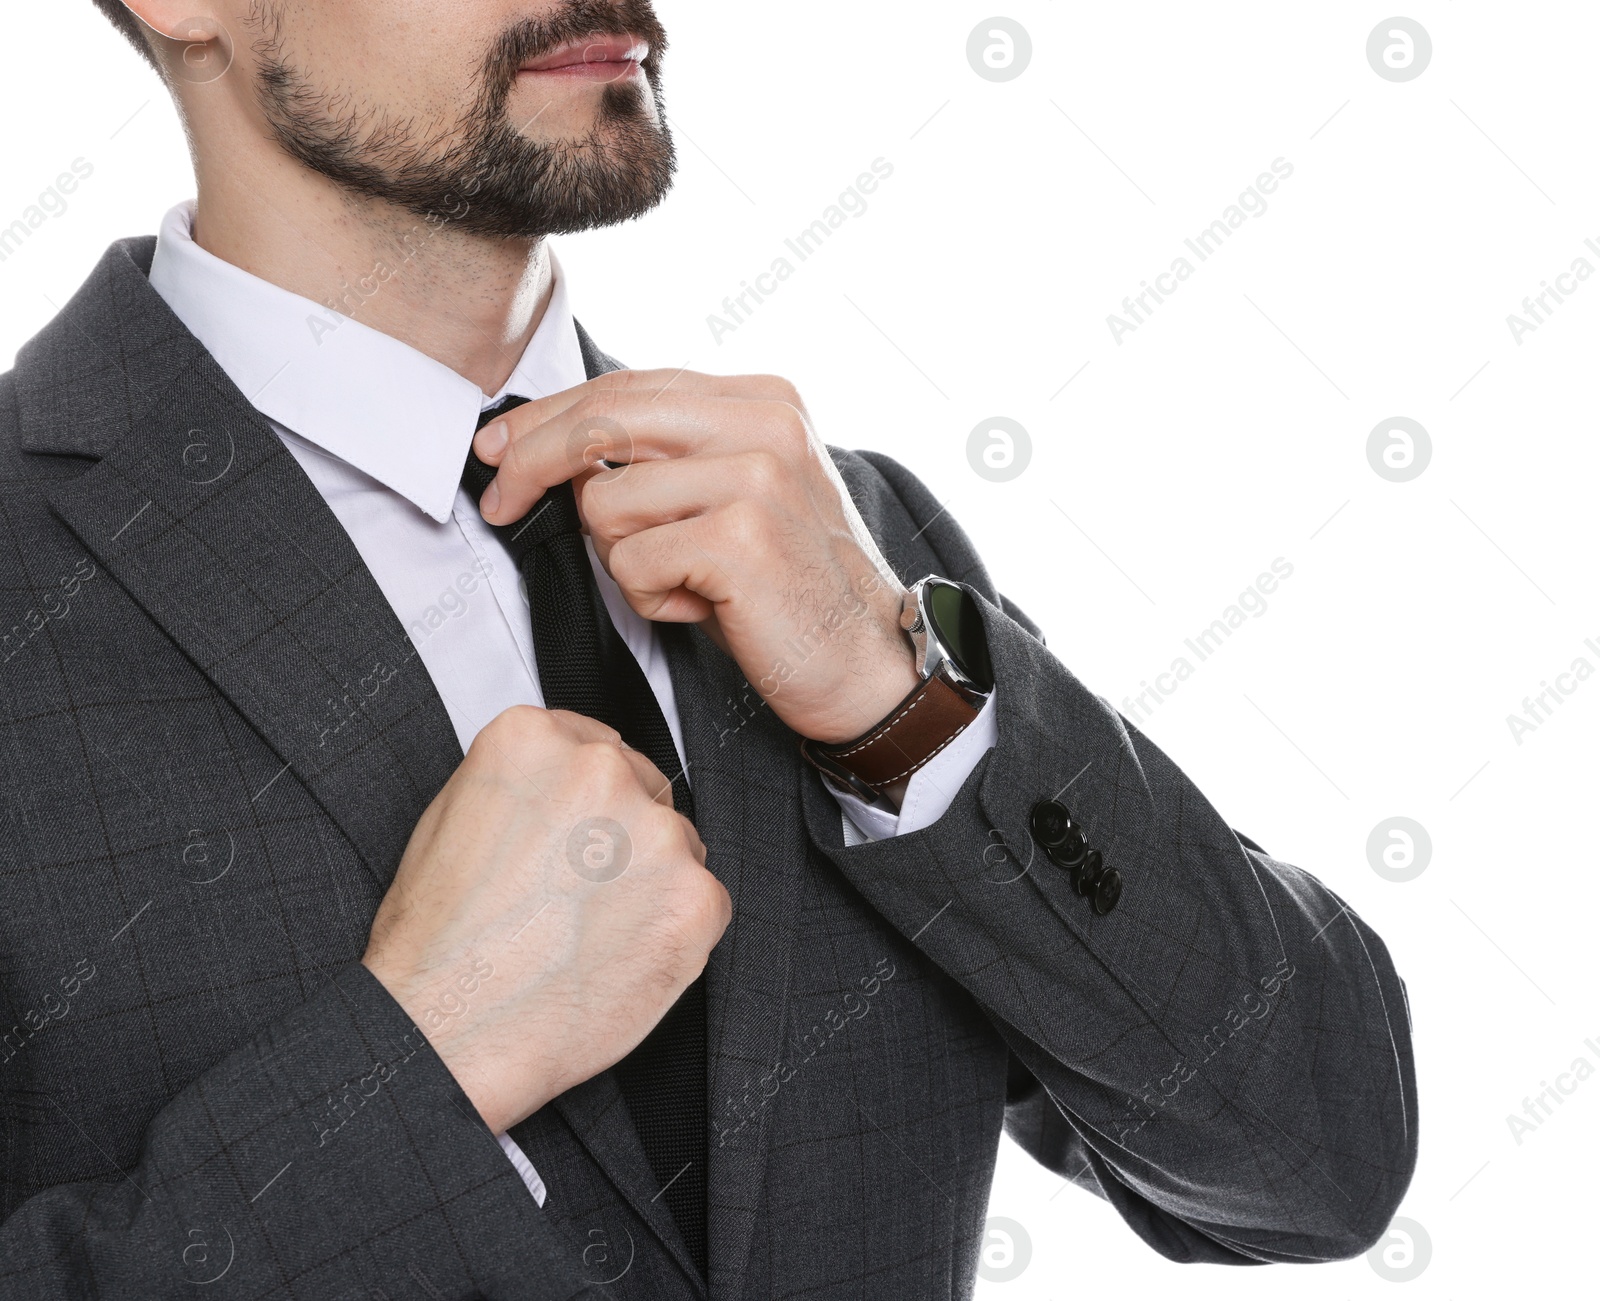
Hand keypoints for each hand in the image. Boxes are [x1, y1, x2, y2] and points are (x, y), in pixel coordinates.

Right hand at [362, 705, 729, 1135]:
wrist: (446, 1032)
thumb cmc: (435, 944)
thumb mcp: (448, 819)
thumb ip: (523, 782)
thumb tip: (562, 784)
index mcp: (533, 738)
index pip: (595, 745)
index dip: (586, 802)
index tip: (574, 837)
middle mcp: (601, 769)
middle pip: (643, 789)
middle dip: (621, 839)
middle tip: (578, 899)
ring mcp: (656, 831)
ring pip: (677, 847)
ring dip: (650, 884)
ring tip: (587, 938)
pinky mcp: (696, 896)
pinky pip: (705, 903)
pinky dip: (674, 932)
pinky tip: (619, 961)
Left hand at [470, 370, 919, 745]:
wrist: (869, 665)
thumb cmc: (788, 591)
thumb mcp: (733, 497)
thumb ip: (670, 456)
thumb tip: (555, 450)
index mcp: (763, 400)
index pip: (628, 386)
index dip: (549, 419)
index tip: (498, 449)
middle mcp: (764, 422)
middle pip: (603, 420)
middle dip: (532, 462)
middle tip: (499, 504)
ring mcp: (756, 474)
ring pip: (606, 501)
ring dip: (624, 561)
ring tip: (684, 585)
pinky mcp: (741, 535)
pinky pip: (631, 563)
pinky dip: (651, 600)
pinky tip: (704, 609)